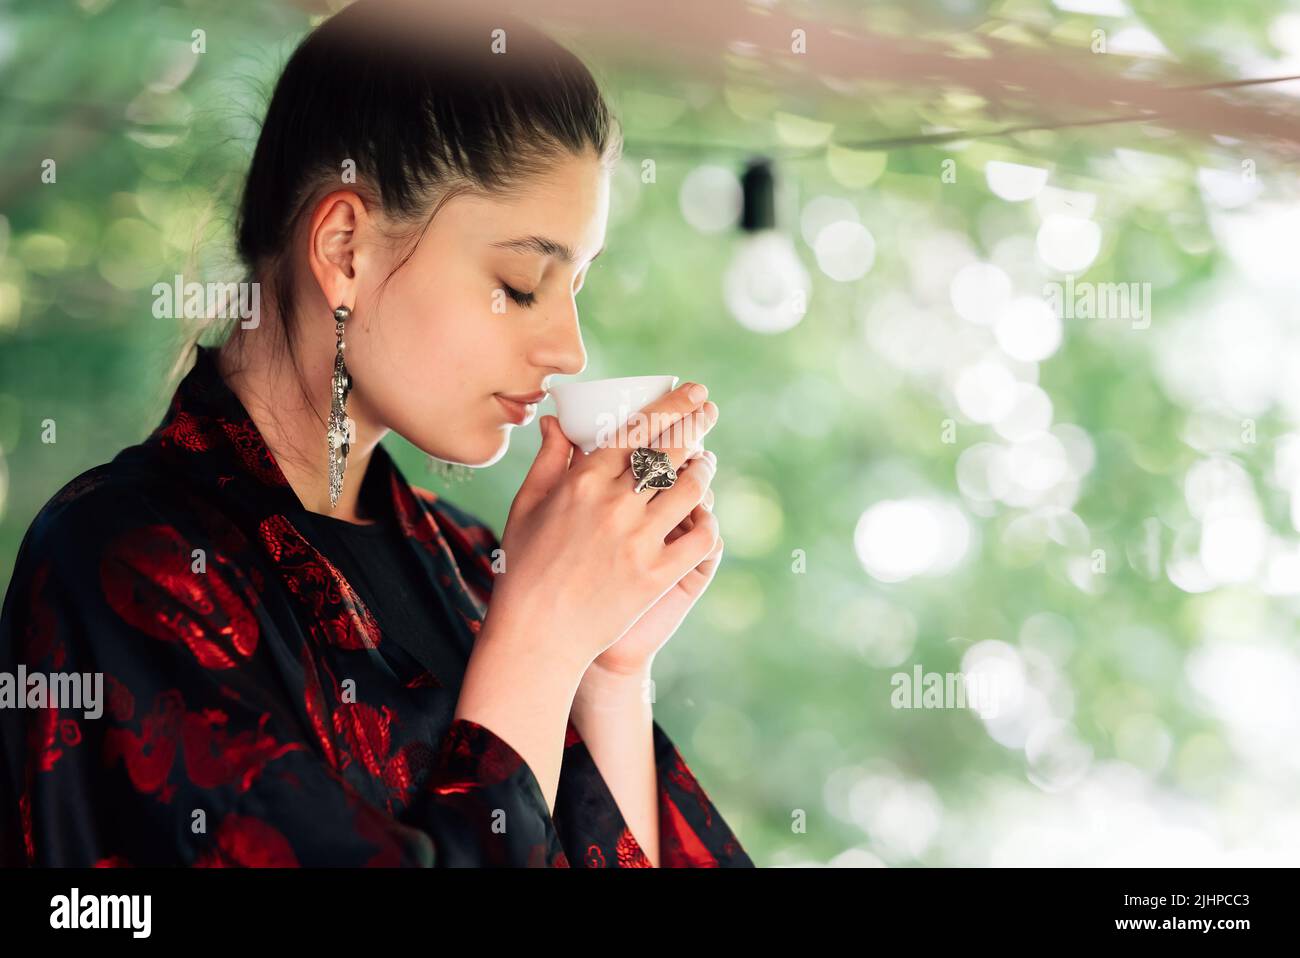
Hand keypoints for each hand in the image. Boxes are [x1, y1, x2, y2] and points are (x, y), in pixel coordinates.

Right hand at [482, 384, 719, 673]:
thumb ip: (549, 460)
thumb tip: (557, 420)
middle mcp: (614, 506)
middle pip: (668, 451)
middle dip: (695, 423)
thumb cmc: (526, 567)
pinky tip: (706, 512)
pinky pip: (700, 537)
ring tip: (705, 461)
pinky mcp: (656, 576)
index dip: (670, 406)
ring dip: (702, 469)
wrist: (536, 635)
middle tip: (709, 409)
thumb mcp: (528, 506)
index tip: (690, 392)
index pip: (636, 430)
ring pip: (689, 489)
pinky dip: (708, 520)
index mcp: (582, 483)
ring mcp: (638, 541)